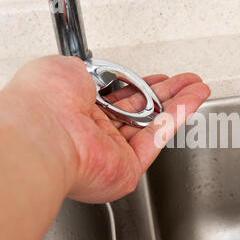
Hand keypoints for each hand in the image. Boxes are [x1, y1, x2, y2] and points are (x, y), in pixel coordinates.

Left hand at [0, 55, 209, 202]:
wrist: (40, 131)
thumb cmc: (41, 102)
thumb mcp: (65, 70)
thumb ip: (88, 72)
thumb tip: (94, 72)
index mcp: (78, 109)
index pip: (118, 97)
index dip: (143, 86)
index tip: (161, 78)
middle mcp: (95, 134)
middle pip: (141, 111)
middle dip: (168, 94)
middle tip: (189, 82)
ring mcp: (111, 154)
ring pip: (153, 125)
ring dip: (179, 105)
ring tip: (199, 89)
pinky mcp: (125, 170)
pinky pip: (156, 140)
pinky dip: (176, 119)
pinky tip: (191, 103)